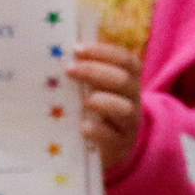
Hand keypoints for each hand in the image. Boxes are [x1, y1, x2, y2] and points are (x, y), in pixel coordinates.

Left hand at [69, 42, 143, 174]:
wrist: (115, 146)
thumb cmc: (101, 109)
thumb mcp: (100, 88)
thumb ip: (88, 72)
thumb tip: (60, 55)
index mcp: (130, 79)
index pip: (125, 59)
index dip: (103, 51)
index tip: (76, 49)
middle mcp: (134, 98)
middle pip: (123, 80)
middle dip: (95, 72)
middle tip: (69, 69)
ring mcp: (129, 122)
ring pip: (123, 108)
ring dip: (101, 101)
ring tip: (82, 101)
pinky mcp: (120, 144)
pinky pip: (112, 137)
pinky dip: (98, 131)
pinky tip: (83, 127)